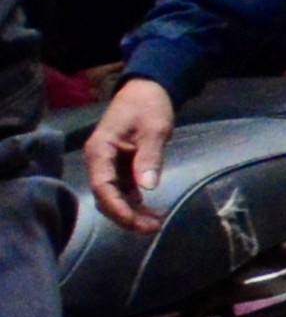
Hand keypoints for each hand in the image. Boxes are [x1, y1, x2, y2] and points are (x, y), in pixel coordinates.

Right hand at [80, 79, 171, 233]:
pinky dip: (135, 202)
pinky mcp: (119, 166)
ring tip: (156, 222)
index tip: (136, 223)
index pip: (102, 187)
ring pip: (114, 196)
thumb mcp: (154, 129)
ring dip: (132, 211)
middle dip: (126, 215)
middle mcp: (99, 161)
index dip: (117, 208)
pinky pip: (123, 190)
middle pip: (106, 196)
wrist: (148, 89)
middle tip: (153, 227)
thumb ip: (150, 157)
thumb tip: (147, 188)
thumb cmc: (148, 105)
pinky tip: (152, 210)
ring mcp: (108, 165)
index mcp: (100, 150)